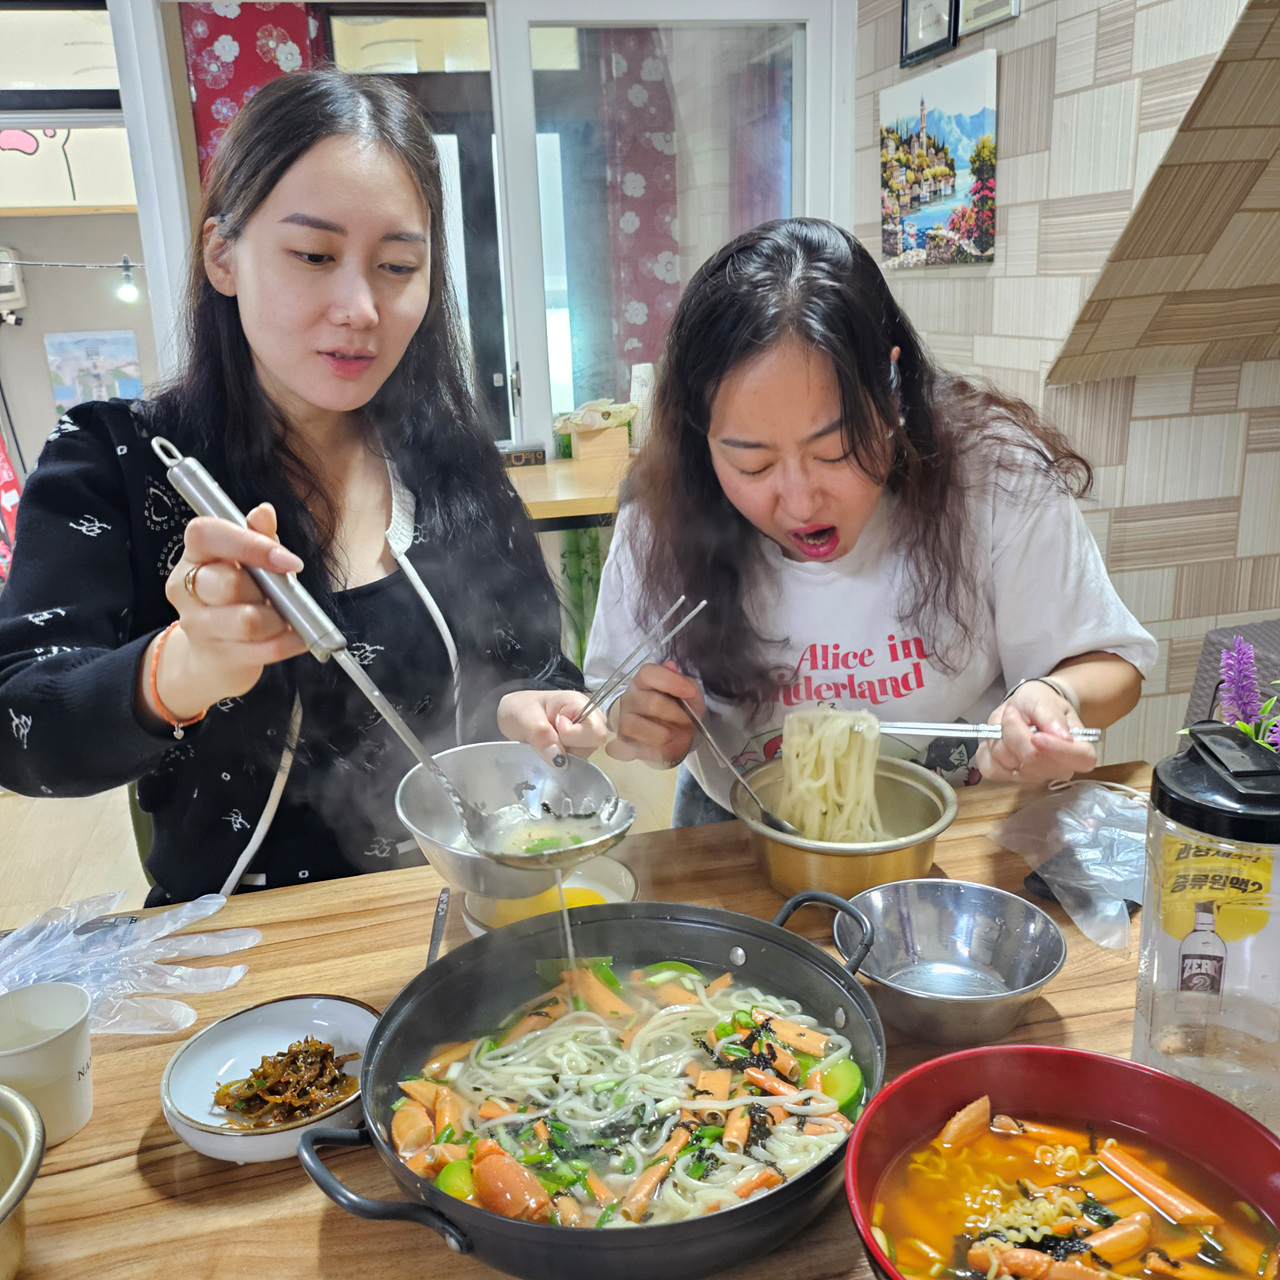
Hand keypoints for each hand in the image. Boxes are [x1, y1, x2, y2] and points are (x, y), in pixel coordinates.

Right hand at [143, 504, 308, 722]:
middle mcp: (187, 588)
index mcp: (195, 555)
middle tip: (283, 593)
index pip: (206, 535)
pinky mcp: (217, 655)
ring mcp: (198, 625)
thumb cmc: (240, 596)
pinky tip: (297, 635)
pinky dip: (290, 642)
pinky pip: (264, 650)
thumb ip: (259, 536)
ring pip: (247, 621)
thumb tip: (264, 511)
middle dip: (269, 590)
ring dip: (279, 619)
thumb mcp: (250, 562)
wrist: (216, 652)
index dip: (249, 544)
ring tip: (285, 616)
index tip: (290, 560)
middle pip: (229, 584)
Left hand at [497, 689, 606, 766]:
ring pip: (583, 760)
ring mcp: (585, 739)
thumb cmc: (520, 709)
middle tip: (549, 737)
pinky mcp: (579, 753)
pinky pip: (575, 767)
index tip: (554, 727)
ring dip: (561, 757)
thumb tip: (559, 759)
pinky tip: (549, 753)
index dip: (573, 736)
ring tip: (547, 743)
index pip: (595, 731)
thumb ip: (539, 732)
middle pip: (591, 747)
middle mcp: (589, 721)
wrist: (513, 719)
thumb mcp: (522, 714)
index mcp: (580, 704)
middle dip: (566, 749)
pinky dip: (559, 764)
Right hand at [606, 661, 704, 767]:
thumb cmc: (679, 709)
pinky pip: (619, 748)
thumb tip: (671, 666)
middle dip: (676, 714)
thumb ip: (684, 682)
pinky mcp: (622, 743)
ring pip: (633, 725)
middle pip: (650, 703)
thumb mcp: (690, 695)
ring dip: (660, 734)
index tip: (689, 693)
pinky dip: (631, 751)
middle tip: (688, 722)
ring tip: (672, 736)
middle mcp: (630, 698)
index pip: (648, 673)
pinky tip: (646, 750)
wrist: (673, 734)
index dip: (670, 681)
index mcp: (645, 682)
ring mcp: (624, 720)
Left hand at [975, 679, 1096, 784]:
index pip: (1080, 760)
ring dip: (1000, 737)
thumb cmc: (1041, 703)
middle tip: (1013, 712)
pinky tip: (996, 737)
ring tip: (1007, 722)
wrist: (1024, 707)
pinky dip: (987, 750)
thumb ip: (1053, 717)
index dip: (1059, 750)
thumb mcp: (1046, 700)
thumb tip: (1064, 737)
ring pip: (1008, 762)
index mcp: (1078, 749)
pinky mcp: (1007, 778)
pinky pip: (991, 768)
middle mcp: (1058, 769)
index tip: (1038, 736)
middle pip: (1034, 760)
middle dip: (1016, 733)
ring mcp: (1032, 776)